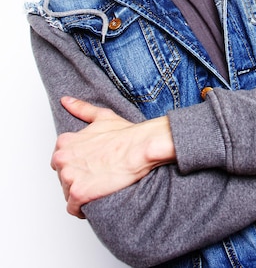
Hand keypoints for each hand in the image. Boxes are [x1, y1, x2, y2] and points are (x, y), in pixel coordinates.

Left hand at [51, 97, 175, 217]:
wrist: (140, 147)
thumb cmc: (125, 134)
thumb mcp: (101, 116)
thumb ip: (80, 109)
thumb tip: (65, 100)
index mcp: (65, 142)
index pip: (61, 162)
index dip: (77, 165)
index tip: (91, 166)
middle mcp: (62, 158)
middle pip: (63, 178)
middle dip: (78, 179)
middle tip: (98, 176)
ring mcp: (69, 176)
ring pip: (67, 193)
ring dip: (81, 194)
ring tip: (99, 187)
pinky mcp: (79, 192)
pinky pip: (73, 208)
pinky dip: (82, 209)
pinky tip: (95, 201)